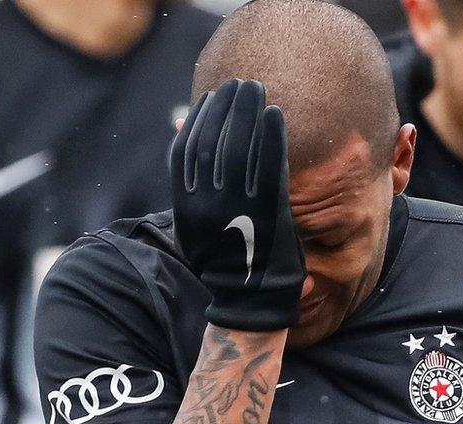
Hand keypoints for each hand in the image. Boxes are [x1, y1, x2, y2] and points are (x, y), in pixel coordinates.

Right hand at [169, 79, 305, 330]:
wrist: (249, 299)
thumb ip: (194, 191)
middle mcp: (207, 204)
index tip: (211, 98)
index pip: (186, 151)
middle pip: (212, 141)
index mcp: (186, 207)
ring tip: (256, 90)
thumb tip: (187, 151)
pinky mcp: (267, 210)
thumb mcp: (197, 228)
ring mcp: (237, 207)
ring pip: (239, 147)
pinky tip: (276, 114)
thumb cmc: (226, 260)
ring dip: (247, 112)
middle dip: (225, 107)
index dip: (199, 120)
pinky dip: (271, 135)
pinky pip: (269, 164)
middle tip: (238, 85)